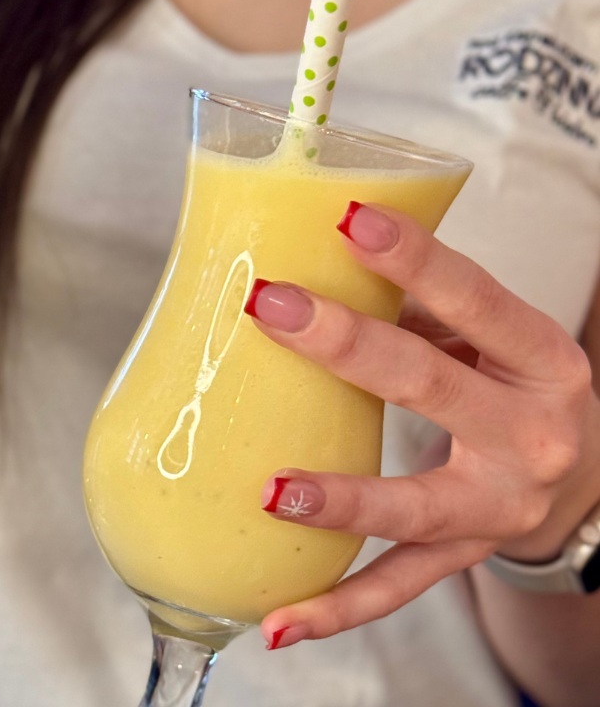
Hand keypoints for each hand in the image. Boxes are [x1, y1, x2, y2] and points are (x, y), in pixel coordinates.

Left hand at [242, 202, 599, 650]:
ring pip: (415, 508)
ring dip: (342, 500)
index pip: (476, 298)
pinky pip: (398, 587)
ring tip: (273, 491)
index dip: (414, 259)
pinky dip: (337, 606)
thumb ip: (418, 310)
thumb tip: (315, 270)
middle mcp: (533, 436)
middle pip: (432, 385)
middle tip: (272, 308)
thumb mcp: (490, 338)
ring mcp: (499, 508)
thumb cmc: (515, 383)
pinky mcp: (465, 555)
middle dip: (347, 345)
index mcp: (542, 360)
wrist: (583, 476)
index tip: (347, 219)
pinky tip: (277, 621)